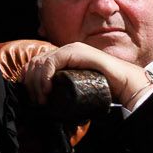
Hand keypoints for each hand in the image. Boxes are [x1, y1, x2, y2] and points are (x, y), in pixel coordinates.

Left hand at [18, 40, 152, 111]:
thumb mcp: (77, 87)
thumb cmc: (103, 88)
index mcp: (62, 57)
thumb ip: (65, 88)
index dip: (29, 80)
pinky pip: (51, 62)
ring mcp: (69, 49)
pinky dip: (45, 76)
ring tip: (43, 99)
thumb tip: (48, 102)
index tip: (32, 97)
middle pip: (35, 63)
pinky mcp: (75, 52)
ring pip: (41, 63)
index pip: (36, 64)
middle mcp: (64, 50)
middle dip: (31, 83)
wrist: (123, 82)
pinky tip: (47, 89)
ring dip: (37, 83)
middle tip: (37, 101)